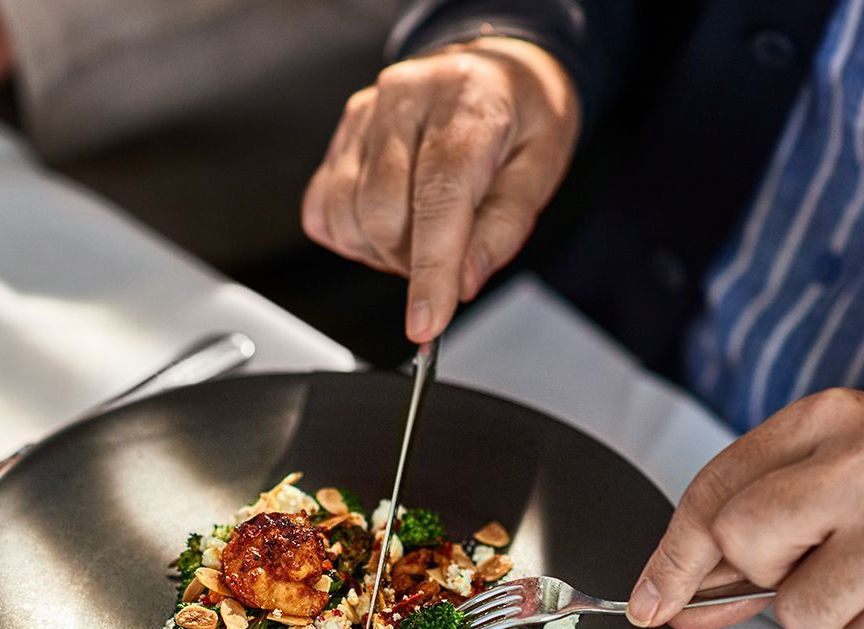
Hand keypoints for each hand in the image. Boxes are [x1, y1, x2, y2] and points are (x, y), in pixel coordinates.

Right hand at [302, 36, 579, 342]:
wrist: (493, 70)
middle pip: (382, 213)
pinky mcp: (340, 135)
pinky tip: (389, 223)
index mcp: (466, 102)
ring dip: (381, 250)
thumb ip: (502, 228)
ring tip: (421, 233)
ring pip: (347, 216)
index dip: (430, 269)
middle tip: (448, 256)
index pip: (439, 196)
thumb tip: (461, 283)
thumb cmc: (521, 117)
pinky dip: (352, 237)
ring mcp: (364, 114)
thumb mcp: (540, 168)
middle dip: (411, 260)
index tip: (426, 323)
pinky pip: (322, 209)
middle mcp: (405, 98)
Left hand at [626, 388, 863, 628]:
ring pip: (800, 612)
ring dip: (829, 610)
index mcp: (829, 419)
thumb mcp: (837, 468)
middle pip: (743, 544)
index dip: (672, 556)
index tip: (652, 598)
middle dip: (766, 571)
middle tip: (817, 558)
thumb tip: (673, 593)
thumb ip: (753, 520)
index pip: (714, 492)